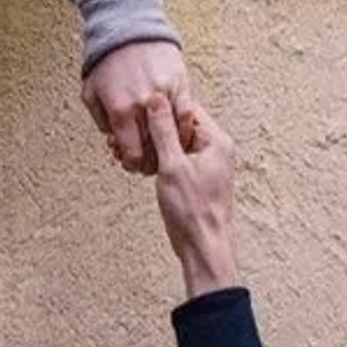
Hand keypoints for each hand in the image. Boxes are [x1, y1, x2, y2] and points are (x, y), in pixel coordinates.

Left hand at [85, 39, 193, 175]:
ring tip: (165, 146)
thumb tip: (116, 141)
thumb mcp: (91, 93)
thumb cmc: (107, 60)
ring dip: (171, 146)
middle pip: (155, 150)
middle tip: (149, 160)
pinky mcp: (181, 84)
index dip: (134, 165)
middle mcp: (144, 106)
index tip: (135, 164)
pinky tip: (178, 130)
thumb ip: (102, 122)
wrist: (127, 27)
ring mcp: (164, 96)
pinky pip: (188, 116)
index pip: (134, 155)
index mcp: (121, 111)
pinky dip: (185, 128)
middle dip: (151, 161)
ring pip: (174, 136)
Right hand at [146, 91, 239, 298]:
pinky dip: (159, 160)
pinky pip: (176, 159)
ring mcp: (207, 164)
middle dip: (153, 128)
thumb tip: (156, 99)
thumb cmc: (194, 212)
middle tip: (130, 133)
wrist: (203, 247)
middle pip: (180, 125)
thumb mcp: (173, 165)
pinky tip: (143, 164)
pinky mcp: (197, 179)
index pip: (186, 108)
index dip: (161, 107)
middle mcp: (215, 149)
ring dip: (154, 145)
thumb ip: (163, 130)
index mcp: (216, 141)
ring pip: (175, 143)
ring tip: (131, 150)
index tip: (139, 108)